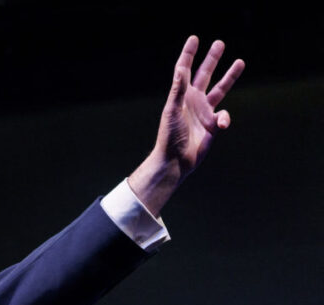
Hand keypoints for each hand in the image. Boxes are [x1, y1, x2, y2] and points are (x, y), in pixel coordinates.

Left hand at [129, 36, 244, 215]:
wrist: (176, 160)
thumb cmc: (169, 136)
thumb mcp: (172, 110)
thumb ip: (178, 90)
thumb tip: (181, 69)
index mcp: (181, 95)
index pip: (184, 70)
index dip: (189, 54)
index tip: (194, 39)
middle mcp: (193, 101)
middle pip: (205, 74)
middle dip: (212, 59)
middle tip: (219, 43)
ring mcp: (204, 112)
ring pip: (220, 89)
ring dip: (230, 76)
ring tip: (240, 62)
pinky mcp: (213, 125)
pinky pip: (225, 116)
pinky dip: (225, 119)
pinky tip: (220, 126)